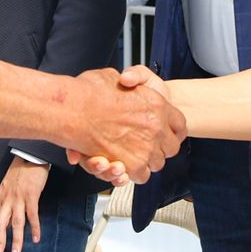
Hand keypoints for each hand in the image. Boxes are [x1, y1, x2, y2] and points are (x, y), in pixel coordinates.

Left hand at [0, 157, 49, 251]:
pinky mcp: (31, 195)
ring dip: (15, 240)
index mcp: (0, 198)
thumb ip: (6, 203)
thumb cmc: (20, 171)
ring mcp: (18, 197)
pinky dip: (34, 228)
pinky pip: (32, 214)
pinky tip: (35, 238)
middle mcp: (7, 199)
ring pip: (16, 223)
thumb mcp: (8, 187)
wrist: (30, 155)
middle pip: (0, 224)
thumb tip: (6, 222)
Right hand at [62, 67, 183, 184]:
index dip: (171, 129)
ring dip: (145, 161)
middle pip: (171, 147)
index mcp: (156, 103)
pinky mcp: (133, 164)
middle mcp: (156, 126)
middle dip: (159, 148)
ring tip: (129, 155)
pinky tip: (121, 165)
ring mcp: (147, 147)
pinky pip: (141, 175)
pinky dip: (132, 173)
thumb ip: (126, 79)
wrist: (72, 108)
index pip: (179, 123)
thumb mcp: (112, 76)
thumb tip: (126, 80)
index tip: (164, 133)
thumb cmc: (89, 91)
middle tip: (144, 145)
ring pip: (157, 163)